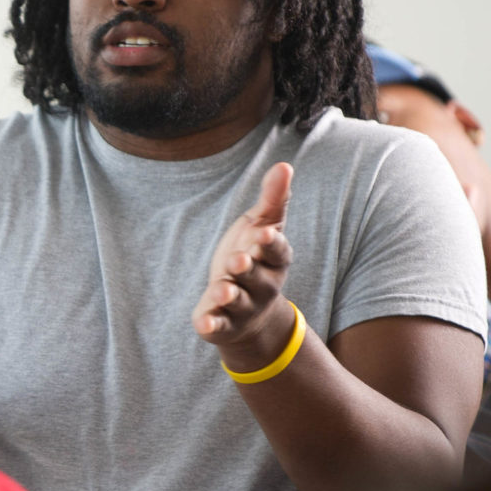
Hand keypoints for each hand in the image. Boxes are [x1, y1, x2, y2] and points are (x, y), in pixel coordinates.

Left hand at [192, 162, 295, 363]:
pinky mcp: (222, 323)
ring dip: (230, 296)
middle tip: (238, 260)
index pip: (277, 251)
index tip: (266, 234)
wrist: (249, 313)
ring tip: (222, 290)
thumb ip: (273, 200)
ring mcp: (242, 306)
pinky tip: (205, 324)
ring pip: (238, 301)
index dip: (272, 243)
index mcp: (273, 260)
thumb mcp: (262, 226)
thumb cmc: (255, 257)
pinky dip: (212, 325)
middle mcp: (261, 285)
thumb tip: (285, 165)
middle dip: (247, 268)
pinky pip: (219, 326)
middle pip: (256, 277)